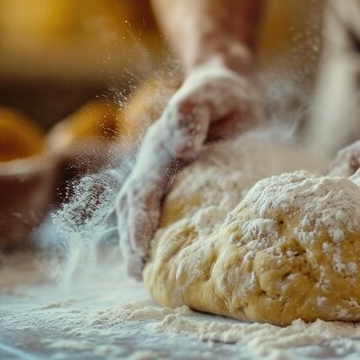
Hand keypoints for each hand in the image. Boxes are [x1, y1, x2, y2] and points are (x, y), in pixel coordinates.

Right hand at [116, 58, 262, 278]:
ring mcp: (164, 169)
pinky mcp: (180, 176)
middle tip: (138, 275)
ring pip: (141, 208)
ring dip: (138, 240)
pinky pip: (162, 206)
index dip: (140, 222)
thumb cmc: (222, 92)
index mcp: (160, 147)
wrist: (227, 84)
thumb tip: (183, 149)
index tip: (141, 252)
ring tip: (143, 274)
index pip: (143, 190)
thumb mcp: (212, 94)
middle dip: (133, 240)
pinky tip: (166, 253)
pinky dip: (158, 230)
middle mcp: (156, 161)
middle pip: (133, 205)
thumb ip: (193, 113)